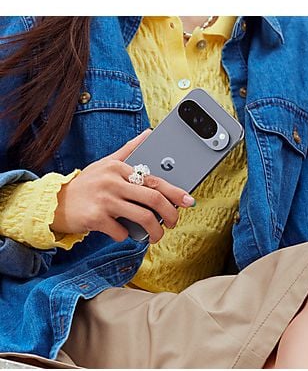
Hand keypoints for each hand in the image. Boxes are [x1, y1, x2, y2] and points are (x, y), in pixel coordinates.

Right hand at [51, 130, 194, 242]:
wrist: (55, 202)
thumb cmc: (87, 184)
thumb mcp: (106, 163)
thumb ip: (129, 150)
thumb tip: (148, 133)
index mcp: (119, 168)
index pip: (155, 180)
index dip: (175, 192)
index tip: (189, 201)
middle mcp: (113, 182)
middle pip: (153, 199)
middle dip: (170, 214)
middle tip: (174, 222)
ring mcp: (104, 200)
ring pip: (142, 218)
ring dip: (154, 231)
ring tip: (156, 236)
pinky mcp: (95, 218)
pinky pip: (121, 231)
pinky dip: (125, 235)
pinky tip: (122, 232)